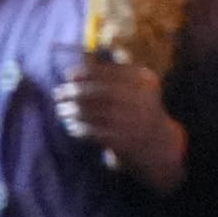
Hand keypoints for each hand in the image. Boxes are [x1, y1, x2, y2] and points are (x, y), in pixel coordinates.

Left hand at [50, 53, 185, 190]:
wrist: (158, 143)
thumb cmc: (139, 110)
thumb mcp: (135, 87)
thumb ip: (109, 77)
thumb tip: (72, 74)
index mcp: (147, 83)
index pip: (114, 72)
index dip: (88, 73)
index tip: (69, 75)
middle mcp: (143, 101)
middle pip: (103, 92)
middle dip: (76, 92)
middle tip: (59, 93)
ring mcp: (135, 122)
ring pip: (96, 113)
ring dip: (74, 111)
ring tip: (62, 110)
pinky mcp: (124, 141)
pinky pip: (95, 133)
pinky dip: (80, 128)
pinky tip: (72, 126)